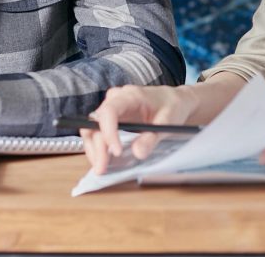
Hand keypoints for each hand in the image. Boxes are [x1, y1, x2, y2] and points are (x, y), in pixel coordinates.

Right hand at [80, 85, 199, 174]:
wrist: (173, 101)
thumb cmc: (172, 107)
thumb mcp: (168, 122)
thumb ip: (152, 137)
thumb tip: (137, 153)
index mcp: (129, 96)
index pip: (109, 111)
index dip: (108, 132)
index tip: (117, 152)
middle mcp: (115, 99)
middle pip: (95, 122)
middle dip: (97, 147)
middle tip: (102, 169)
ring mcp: (111, 108)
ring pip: (91, 128)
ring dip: (94, 149)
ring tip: (101, 168)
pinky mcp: (110, 119)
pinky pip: (97, 132)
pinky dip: (98, 148)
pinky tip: (104, 161)